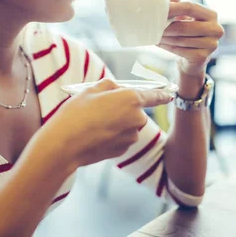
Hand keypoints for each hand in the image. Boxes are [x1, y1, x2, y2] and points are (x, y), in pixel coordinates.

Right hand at [42, 79, 171, 167]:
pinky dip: (112, 135)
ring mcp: (131, 137)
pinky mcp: (123, 150)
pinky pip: (121, 138)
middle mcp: (137, 118)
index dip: (162, 93)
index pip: (155, 95)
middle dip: (123, 108)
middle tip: (100, 107)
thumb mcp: (91, 89)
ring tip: (93, 123)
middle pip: (136, 110)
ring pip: (128, 125)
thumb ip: (110, 86)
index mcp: (132, 99)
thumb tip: (117, 90)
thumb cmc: (76, 113)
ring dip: (116, 122)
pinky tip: (95, 135)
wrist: (64, 144)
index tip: (170, 93)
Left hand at [159, 0, 223, 77]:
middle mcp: (215, 29)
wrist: (194, 58)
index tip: (158, 9)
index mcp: (211, 15)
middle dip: (165, 27)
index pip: (190, 7)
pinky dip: (166, 47)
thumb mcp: (184, 16)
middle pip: (183, 26)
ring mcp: (211, 44)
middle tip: (152, 26)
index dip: (172, 8)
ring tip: (153, 35)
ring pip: (180, 40)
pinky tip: (159, 43)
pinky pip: (180, 50)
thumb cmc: (188, 33)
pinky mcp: (203, 57)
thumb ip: (178, 4)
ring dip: (164, 38)